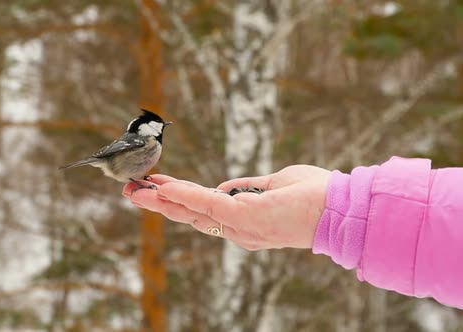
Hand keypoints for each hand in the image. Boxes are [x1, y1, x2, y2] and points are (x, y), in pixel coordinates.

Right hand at [122, 165, 330, 249]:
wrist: (343, 208)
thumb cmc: (316, 196)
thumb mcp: (276, 185)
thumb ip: (248, 187)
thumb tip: (224, 188)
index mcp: (245, 225)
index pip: (204, 213)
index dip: (179, 200)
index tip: (157, 186)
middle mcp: (238, 231)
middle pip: (190, 216)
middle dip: (159, 203)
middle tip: (131, 191)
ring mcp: (239, 227)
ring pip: (192, 212)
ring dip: (161, 199)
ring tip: (134, 190)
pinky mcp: (243, 218)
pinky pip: (206, 204)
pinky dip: (183, 194)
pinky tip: (161, 186)